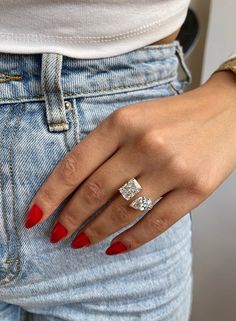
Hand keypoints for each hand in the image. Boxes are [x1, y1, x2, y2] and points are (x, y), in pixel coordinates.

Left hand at [24, 70, 235, 254]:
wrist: (225, 112)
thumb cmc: (173, 116)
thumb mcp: (133, 117)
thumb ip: (104, 146)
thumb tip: (75, 186)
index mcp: (123, 122)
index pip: (75, 165)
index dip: (51, 194)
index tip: (36, 216)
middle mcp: (145, 144)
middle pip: (95, 191)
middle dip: (71, 218)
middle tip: (58, 234)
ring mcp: (171, 168)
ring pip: (122, 211)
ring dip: (96, 232)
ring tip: (81, 242)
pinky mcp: (194, 189)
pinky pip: (156, 223)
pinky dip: (132, 240)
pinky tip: (115, 247)